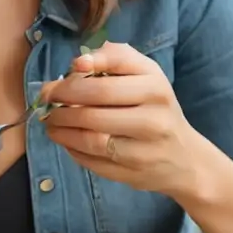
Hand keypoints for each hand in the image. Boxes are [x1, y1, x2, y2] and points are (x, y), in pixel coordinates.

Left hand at [38, 42, 203, 198]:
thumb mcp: (148, 76)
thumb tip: (79, 61)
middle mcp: (153, 119)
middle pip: (94, 110)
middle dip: (62, 103)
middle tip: (47, 99)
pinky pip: (92, 161)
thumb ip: (117, 58)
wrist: (185, 159)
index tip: (64, 73)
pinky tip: (65, 139)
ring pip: (90, 139)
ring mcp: (143, 151)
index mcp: (156, 88)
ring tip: (50, 121)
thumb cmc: (157, 109)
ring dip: (62, 128)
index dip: (77, 77)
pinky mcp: (132, 174)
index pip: (108, 80)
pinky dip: (71, 148)